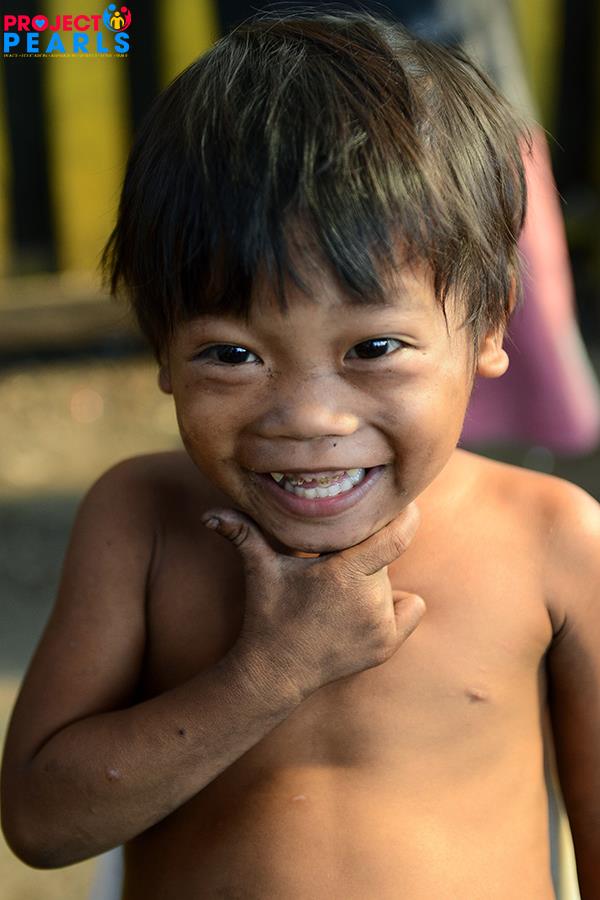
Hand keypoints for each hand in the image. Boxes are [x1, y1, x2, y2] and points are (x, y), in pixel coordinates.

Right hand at [201, 506, 424, 698]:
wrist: (274, 672)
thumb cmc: (267, 613)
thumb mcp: (258, 569)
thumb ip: (241, 533)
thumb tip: (208, 514)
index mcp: (344, 575)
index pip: (396, 536)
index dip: (404, 515)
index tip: (402, 498)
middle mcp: (369, 601)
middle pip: (383, 557)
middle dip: (364, 553)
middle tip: (335, 562)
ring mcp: (381, 627)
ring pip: (391, 580)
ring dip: (373, 578)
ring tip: (339, 592)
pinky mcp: (387, 645)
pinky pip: (410, 606)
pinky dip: (396, 603)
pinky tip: (365, 607)